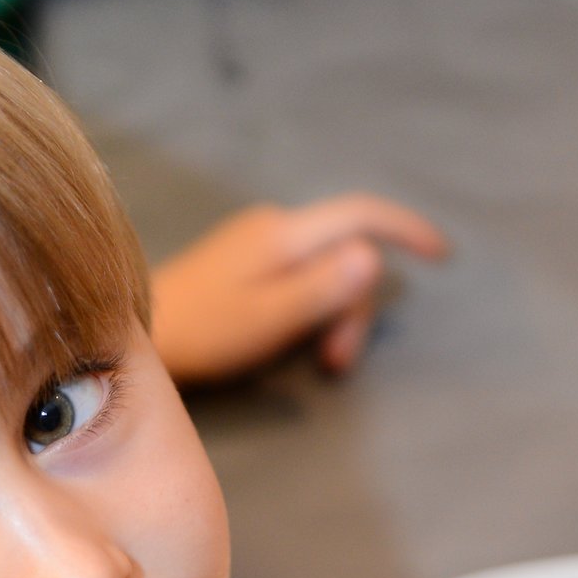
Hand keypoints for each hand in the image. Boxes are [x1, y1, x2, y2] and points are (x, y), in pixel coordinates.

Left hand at [148, 195, 448, 384]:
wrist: (136, 336)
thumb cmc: (200, 333)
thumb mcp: (268, 319)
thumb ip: (321, 288)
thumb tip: (371, 255)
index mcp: (283, 235)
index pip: (361, 214)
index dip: (406, 230)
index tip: (441, 255)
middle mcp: (273, 228)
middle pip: (345, 252)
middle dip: (355, 305)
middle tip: (337, 362)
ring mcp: (256, 245)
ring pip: (323, 270)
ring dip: (333, 316)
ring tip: (320, 363)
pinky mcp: (244, 266)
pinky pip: (299, 278)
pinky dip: (310, 311)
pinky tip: (294, 341)